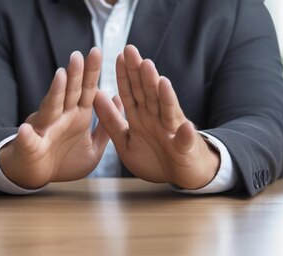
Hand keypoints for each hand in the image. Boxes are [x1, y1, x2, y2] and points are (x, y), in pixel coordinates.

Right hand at [0, 48, 109, 188]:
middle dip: (75, 74)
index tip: (98, 52)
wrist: (37, 175)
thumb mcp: (93, 147)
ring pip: (51, 107)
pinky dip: (27, 136)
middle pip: (70, 91)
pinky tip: (26, 131)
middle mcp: (61, 116)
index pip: (87, 90)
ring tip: (60, 76)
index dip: (92, 72)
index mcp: (77, 115)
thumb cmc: (64, 160)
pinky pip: (29, 141)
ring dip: (55, 92)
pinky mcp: (31, 145)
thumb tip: (117, 101)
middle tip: (80, 54)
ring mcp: (45, 128)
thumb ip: (106, 128)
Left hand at [93, 45, 220, 189]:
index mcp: (140, 117)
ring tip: (159, 79)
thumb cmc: (154, 159)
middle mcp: (156, 118)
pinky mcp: (185, 147)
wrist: (181, 176)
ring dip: (164, 96)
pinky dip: (186, 135)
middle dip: (140, 73)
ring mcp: (172, 130)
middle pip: (148, 93)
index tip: (117, 56)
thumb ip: (111, 121)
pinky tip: (185, 127)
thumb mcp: (125, 142)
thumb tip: (96, 95)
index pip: (130, 92)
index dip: (124, 75)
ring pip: (167, 110)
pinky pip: (185, 141)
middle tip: (132, 51)